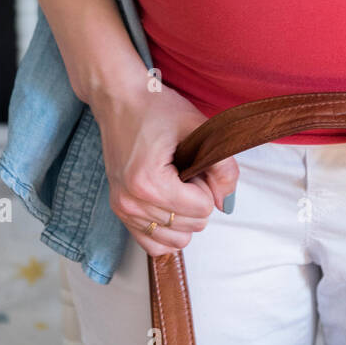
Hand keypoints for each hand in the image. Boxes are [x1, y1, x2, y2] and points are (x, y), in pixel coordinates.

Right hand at [90, 81, 237, 255]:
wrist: (118, 99)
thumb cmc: (155, 108)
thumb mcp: (198, 128)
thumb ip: (223, 166)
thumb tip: (227, 203)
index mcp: (148, 183)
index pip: (202, 209)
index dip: (207, 184)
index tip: (193, 161)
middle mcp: (131, 202)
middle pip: (191, 226)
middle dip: (197, 200)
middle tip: (185, 169)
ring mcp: (122, 210)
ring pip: (176, 240)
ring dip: (184, 216)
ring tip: (175, 184)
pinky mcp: (120, 212)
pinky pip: (153, 244)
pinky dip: (169, 231)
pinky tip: (170, 205)